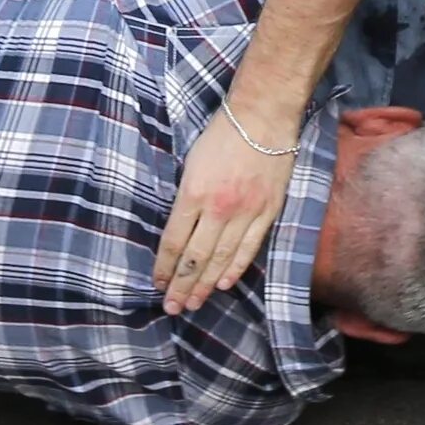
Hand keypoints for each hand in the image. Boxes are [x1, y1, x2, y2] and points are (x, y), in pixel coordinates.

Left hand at [154, 105, 297, 315]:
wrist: (263, 117)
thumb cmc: (222, 134)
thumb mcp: (191, 163)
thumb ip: (186, 198)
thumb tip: (178, 230)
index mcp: (193, 193)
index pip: (173, 240)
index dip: (164, 266)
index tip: (157, 283)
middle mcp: (218, 208)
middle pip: (195, 257)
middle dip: (181, 285)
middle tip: (171, 307)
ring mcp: (245, 213)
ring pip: (221, 259)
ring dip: (204, 284)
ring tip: (192, 303)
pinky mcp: (267, 213)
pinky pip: (249, 249)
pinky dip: (235, 269)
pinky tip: (222, 284)